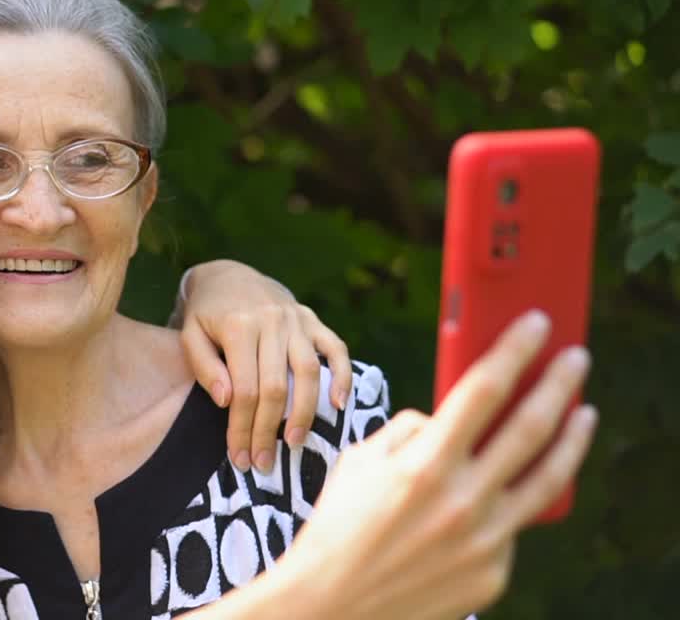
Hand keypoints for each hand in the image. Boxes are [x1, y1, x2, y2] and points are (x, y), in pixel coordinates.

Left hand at [176, 259, 350, 472]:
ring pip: (308, 372)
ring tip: (295, 443)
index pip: (244, 389)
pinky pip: (335, 348)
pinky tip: (339, 405)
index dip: (242, 427)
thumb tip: (226, 400)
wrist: (228, 275)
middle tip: (263, 462)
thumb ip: (203, 366)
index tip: (239, 456)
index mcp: (238, 327)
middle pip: (276, 387)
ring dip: (304, 412)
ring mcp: (296, 320)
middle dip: (269, 430)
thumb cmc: (206, 315)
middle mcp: (271, 322)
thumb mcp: (189, 335)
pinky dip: (343, 376)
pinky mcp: (312, 320)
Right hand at [273, 311, 596, 619]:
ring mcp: (485, 540)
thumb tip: (442, 418)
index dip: (514, 349)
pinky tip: (502, 492)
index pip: (483, 389)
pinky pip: (510, 527)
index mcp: (424, 463)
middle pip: (529, 427)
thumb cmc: (339, 526)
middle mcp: (462, 500)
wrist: (333, 604)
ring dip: (571, 438)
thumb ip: (408, 431)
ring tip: (583, 413)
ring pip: (546, 478)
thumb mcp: (360, 462)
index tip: (536, 324)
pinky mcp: (493, 573)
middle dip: (558, 384)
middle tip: (576, 357)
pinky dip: (508, 503)